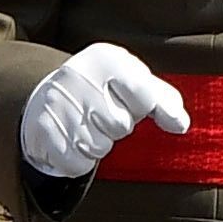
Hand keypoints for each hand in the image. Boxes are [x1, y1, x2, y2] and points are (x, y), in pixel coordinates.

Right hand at [19, 43, 190, 183]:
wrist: (46, 97)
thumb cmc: (104, 91)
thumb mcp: (134, 83)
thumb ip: (164, 100)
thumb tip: (180, 125)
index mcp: (105, 58)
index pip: (145, 97)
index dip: (143, 107)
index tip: (133, 102)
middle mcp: (76, 75)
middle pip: (121, 125)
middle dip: (116, 126)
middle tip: (102, 113)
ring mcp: (56, 103)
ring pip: (98, 146)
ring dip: (97, 144)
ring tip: (85, 125)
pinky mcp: (42, 130)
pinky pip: (77, 163)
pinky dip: (79, 160)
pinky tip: (71, 139)